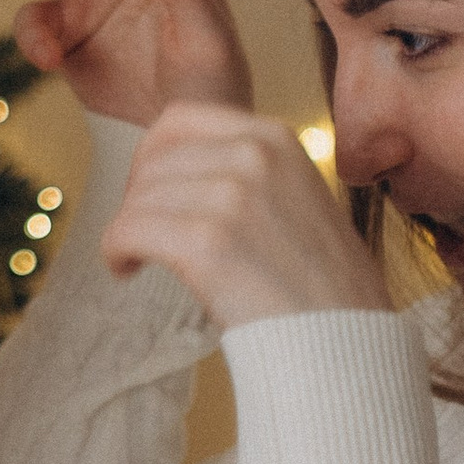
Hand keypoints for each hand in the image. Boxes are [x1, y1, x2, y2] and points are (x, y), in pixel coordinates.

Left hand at [104, 99, 389, 329]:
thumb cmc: (322, 286)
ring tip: (136, 258)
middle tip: (140, 232)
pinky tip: (126, 270)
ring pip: (138, 197)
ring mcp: (233, 196)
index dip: (152, 157)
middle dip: (137, 196)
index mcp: (276, 138)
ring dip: (127, 228)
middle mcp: (255, 155)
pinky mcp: (208, 243)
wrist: (347, 342)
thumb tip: (183, 171)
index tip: (151, 193)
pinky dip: (116, 250)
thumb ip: (249, 174)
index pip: (179, 120)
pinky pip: (128, 229)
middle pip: (153, 159)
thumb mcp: (298, 199)